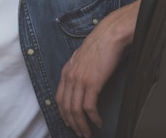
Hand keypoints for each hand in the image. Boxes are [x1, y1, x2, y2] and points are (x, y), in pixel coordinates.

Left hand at [56, 0, 139, 136]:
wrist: (107, 37)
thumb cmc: (97, 47)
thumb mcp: (80, 60)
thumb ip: (76, 72)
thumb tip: (79, 84)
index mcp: (65, 72)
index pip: (59, 98)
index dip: (63, 113)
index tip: (69, 122)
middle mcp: (69, 77)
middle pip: (66, 107)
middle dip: (72, 123)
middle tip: (79, 133)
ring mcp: (80, 80)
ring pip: (76, 109)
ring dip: (82, 124)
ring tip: (88, 132)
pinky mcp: (92, 83)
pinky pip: (89, 106)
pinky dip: (93, 117)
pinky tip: (98, 122)